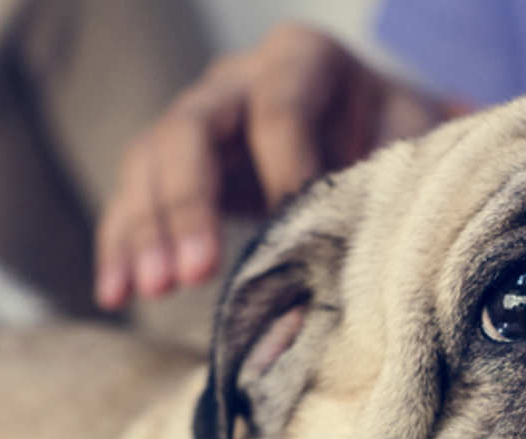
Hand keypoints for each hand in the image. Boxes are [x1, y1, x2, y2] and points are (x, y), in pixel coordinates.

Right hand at [94, 23, 460, 309]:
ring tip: (151, 290)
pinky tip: (114, 292)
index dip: (284, 169)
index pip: (279, 108)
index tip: (292, 226)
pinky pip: (132, 197)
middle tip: (193, 273)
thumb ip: (393, 181)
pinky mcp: (174, 166)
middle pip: (190, 128)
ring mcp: (197, 119)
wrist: (378, 133)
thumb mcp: (412, 146)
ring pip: (149, 161)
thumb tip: (369, 253)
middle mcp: (236, 79)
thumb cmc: (398, 140)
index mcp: (303, 59)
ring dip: (145, 230)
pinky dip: (121, 244)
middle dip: (188, 203)